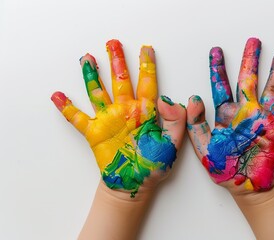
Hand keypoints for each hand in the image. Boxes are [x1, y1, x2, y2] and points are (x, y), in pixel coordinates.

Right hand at [51, 39, 185, 197]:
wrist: (134, 183)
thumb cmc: (153, 165)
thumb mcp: (171, 144)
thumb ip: (175, 120)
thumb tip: (168, 98)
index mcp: (145, 112)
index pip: (147, 83)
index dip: (147, 66)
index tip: (146, 49)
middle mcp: (125, 111)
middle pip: (120, 81)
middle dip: (117, 62)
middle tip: (113, 43)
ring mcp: (109, 120)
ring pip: (99, 92)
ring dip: (92, 76)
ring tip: (86, 58)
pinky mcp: (95, 133)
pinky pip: (78, 118)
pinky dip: (67, 107)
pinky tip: (58, 96)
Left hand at [187, 38, 273, 192]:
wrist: (243, 187)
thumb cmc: (223, 168)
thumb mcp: (203, 146)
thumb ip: (196, 123)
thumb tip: (192, 98)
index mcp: (226, 115)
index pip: (221, 86)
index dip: (218, 68)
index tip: (216, 51)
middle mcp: (245, 113)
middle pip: (248, 81)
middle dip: (250, 61)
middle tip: (253, 41)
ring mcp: (263, 121)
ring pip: (272, 91)